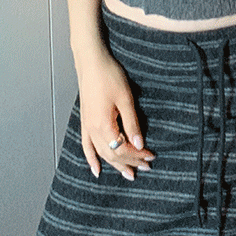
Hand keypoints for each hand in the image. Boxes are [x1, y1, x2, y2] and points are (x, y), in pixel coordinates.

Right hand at [75, 44, 154, 180]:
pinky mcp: (84, 122)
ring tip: (128, 174)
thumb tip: (139, 145)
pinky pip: (87, 146)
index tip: (151, 156)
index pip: (123, 148)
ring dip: (115, 164)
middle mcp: (93, 130)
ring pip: (102, 153)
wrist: (91, 62)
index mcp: (104, 126)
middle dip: (130, 162)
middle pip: (113, 154)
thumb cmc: (110, 76)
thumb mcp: (126, 98)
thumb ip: (132, 123)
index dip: (138, 155)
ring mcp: (87, 127)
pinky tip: (96, 169)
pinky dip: (91, 159)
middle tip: (146, 168)